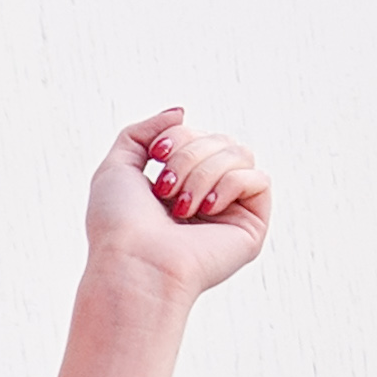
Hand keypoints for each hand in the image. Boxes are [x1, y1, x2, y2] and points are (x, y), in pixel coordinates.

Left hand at [83, 104, 270, 300]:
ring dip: (204, 172)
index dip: (179, 136)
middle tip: (165, 190)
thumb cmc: (118, 226)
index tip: (157, 156)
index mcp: (179, 184)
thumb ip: (144, 132)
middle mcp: (206, 196)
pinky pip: (258, 178)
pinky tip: (206, 209)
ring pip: (240, 153)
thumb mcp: (117, 166)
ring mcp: (230, 212)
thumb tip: (182, 112)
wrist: (133, 264)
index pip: (198, 134)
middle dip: (189, 155)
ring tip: (181, 207)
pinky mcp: (250, 227)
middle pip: (220, 140)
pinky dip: (229, 184)